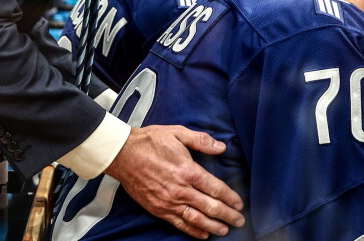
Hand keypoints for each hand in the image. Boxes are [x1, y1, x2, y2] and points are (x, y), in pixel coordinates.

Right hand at [105, 125, 244, 238]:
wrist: (123, 154)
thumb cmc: (151, 141)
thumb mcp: (178, 132)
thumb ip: (202, 140)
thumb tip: (222, 147)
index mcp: (188, 171)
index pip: (216, 188)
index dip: (230, 197)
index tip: (240, 203)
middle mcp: (181, 190)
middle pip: (210, 207)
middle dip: (227, 215)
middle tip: (239, 220)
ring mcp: (169, 202)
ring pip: (196, 219)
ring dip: (213, 226)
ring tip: (225, 230)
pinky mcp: (158, 209)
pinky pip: (178, 223)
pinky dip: (192, 231)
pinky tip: (203, 234)